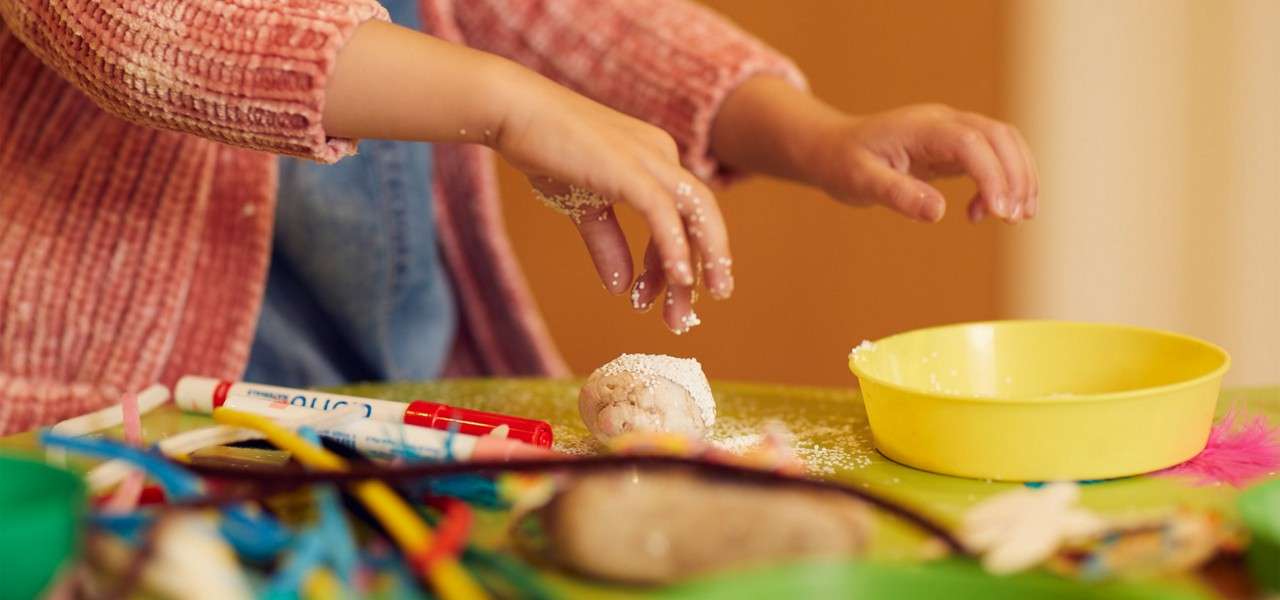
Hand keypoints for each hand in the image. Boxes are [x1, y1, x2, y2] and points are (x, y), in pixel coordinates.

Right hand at [322, 21, 726, 332]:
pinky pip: (663, 214)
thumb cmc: (545, 150)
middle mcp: (663, 156)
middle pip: (698, 219)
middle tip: (684, 318)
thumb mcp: (582, 205)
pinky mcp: (630, 169)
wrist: (515, 111)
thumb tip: (620, 287)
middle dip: (698, 271)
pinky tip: (677, 281)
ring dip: (697, 265)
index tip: (652, 298)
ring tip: (687, 309)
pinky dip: (673, 249)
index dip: (669, 263)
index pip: (680, 218)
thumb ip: (607, 242)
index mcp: (655, 159)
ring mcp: (650, 159)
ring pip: (695, 216)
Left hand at [710, 77, 1038, 223]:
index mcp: (921, 127)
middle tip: (1015, 219)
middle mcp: (942, 122)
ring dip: (1019, 177)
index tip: (999, 213)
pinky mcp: (954, 147)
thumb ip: (897, 194)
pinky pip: (992, 157)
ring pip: (1004, 143)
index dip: (992, 175)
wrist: (833, 149)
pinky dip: (1003, 181)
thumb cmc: (843, 164)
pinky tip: (983, 212)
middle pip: (999, 136)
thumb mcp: (860, 182)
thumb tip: (938, 212)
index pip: (971, 143)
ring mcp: (951, 131)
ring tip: (1015, 218)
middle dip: (1017, 175)